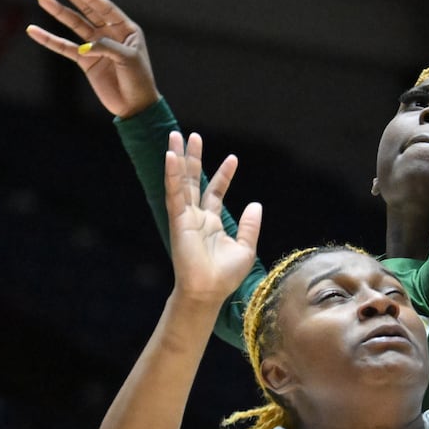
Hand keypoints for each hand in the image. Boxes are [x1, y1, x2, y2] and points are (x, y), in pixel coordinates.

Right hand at [25, 0, 159, 118]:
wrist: (135, 105)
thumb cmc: (139, 80)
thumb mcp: (128, 60)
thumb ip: (107, 49)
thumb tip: (84, 46)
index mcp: (127, 30)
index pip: (105, 8)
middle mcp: (110, 34)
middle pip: (87, 9)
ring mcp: (96, 46)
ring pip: (74, 25)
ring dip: (58, 12)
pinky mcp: (85, 61)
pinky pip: (64, 47)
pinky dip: (49, 39)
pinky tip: (34, 31)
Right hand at [164, 131, 261, 304]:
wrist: (209, 292)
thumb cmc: (225, 276)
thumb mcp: (245, 248)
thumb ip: (250, 225)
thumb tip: (256, 204)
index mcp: (211, 222)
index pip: (215, 192)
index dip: (223, 175)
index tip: (233, 158)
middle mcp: (196, 216)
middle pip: (193, 180)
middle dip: (193, 158)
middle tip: (191, 135)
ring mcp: (186, 217)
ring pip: (181, 182)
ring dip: (179, 159)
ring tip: (177, 136)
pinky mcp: (178, 221)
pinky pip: (175, 194)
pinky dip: (173, 175)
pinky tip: (172, 157)